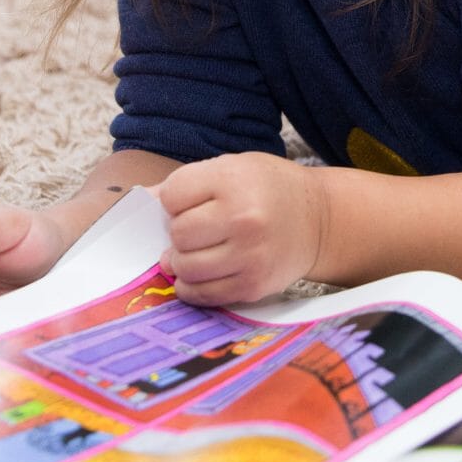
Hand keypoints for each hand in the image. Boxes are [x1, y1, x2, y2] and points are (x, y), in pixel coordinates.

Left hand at [158, 153, 327, 306]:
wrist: (320, 221)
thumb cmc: (268, 189)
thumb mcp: (232, 167)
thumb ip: (187, 183)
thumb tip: (141, 203)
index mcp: (235, 181)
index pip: (173, 196)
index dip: (175, 200)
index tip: (192, 201)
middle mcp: (244, 218)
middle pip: (178, 234)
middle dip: (180, 232)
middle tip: (198, 228)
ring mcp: (250, 256)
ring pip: (185, 268)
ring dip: (183, 261)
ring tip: (199, 250)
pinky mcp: (253, 285)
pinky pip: (203, 294)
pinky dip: (193, 287)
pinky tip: (203, 273)